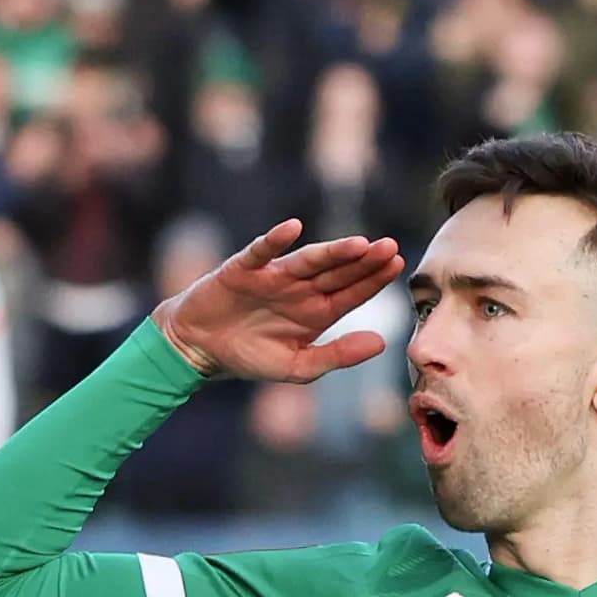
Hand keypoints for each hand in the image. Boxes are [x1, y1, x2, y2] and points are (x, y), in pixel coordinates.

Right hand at [153, 220, 405, 379]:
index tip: (397, 265)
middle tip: (388, 247)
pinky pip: (261, 252)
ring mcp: (273, 277)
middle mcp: (300, 289)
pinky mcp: (244, 269)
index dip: (374, 279)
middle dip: (362, 261)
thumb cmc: (249, 356)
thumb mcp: (297, 367)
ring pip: (308, 260)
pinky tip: (292, 229)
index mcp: (317, 312)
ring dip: (331, 251)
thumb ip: (338, 356)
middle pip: (337, 272)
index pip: (352, 292)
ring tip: (357, 244)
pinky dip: (275, 241)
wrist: (199, 348)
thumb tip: (381, 342)